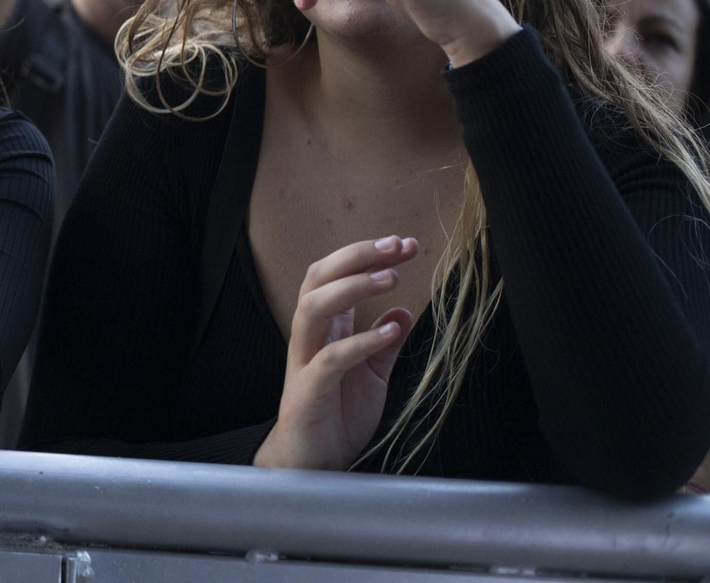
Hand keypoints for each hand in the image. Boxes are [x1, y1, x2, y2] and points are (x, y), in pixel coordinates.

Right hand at [254, 236, 419, 470]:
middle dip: (356, 256)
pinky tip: (388, 331)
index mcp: (324, 328)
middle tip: (396, 246)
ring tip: (390, 278)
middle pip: (318, 279)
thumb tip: (403, 312)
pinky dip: (360, 341)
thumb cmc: (337, 415)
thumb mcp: (372, 375)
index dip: (366, 255)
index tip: (404, 244)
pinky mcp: (308, 389)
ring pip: (313, 307)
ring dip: (352, 287)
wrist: (313, 463)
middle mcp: (309, 336)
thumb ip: (384, 344)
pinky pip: (330, 358)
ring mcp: (304, 360)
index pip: (335, 275)